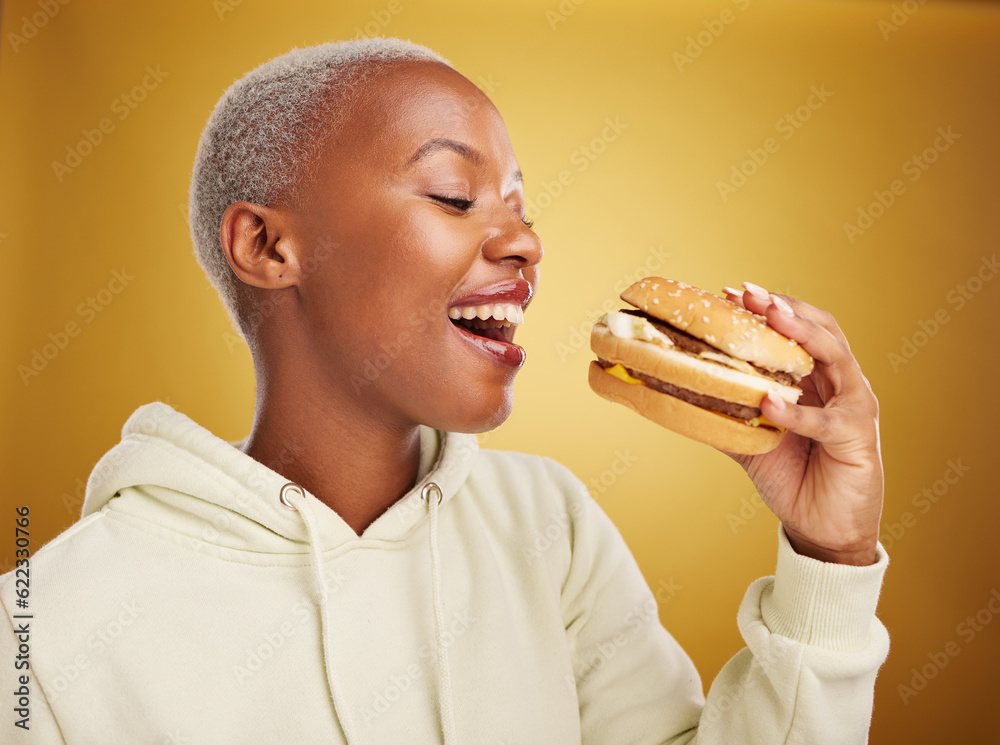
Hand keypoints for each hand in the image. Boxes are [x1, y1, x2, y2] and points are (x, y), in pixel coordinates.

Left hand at [719, 282, 883, 564]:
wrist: (822, 529)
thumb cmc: (794, 478)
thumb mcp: (752, 439)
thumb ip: (726, 414)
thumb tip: (678, 393)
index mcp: (819, 379)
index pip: (799, 329)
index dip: (769, 307)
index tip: (730, 293)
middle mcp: (842, 384)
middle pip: (822, 330)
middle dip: (785, 308)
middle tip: (750, 294)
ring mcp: (854, 408)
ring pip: (835, 358)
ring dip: (801, 335)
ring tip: (770, 319)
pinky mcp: (857, 438)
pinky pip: (825, 420)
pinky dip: (796, 410)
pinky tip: (767, 401)